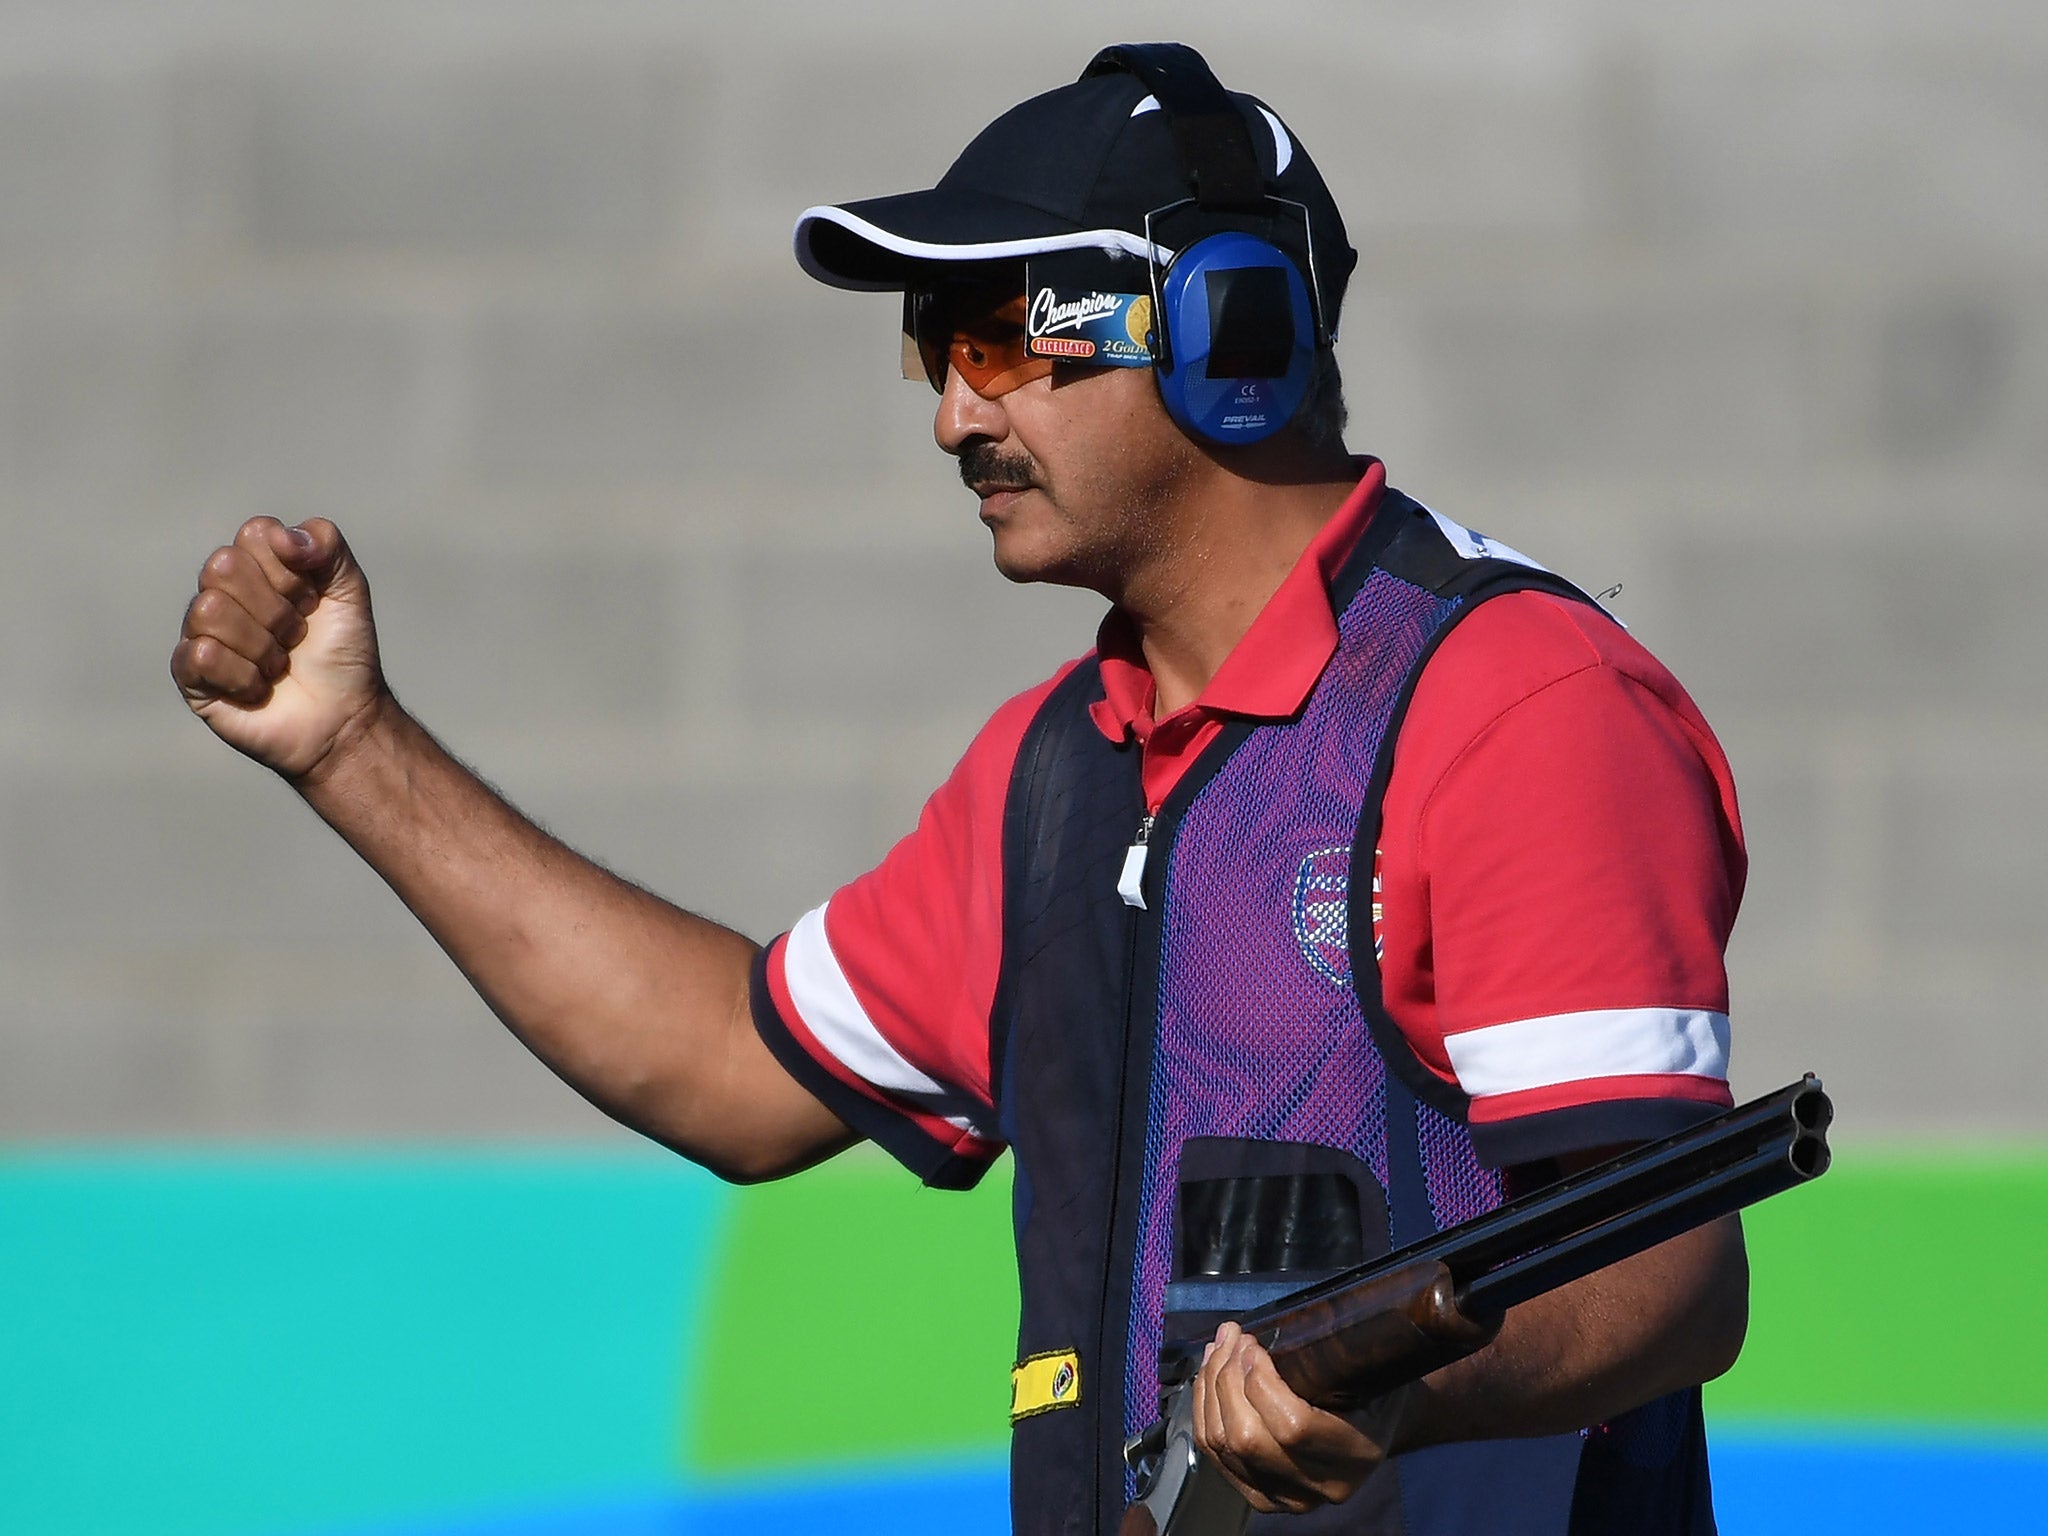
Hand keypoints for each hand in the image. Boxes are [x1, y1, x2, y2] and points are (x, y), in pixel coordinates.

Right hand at [171, 516, 386, 779]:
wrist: (345, 718)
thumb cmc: (344, 654)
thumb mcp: (350, 590)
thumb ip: (326, 544)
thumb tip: (284, 536)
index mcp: (257, 565)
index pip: (254, 534)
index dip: (291, 571)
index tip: (312, 600)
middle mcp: (222, 592)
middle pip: (223, 566)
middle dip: (276, 609)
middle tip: (296, 635)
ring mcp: (201, 632)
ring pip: (210, 609)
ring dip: (262, 646)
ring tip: (279, 665)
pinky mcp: (189, 676)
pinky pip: (200, 655)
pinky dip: (243, 677)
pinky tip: (258, 689)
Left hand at [1190, 1320, 1404, 1514]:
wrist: (1370, 1437)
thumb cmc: (1372, 1393)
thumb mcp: (1371, 1373)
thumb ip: (1337, 1356)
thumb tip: (1292, 1320)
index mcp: (1353, 1455)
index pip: (1292, 1427)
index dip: (1260, 1382)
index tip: (1254, 1344)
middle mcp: (1317, 1486)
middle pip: (1247, 1437)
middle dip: (1227, 1377)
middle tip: (1233, 1337)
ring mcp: (1284, 1497)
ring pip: (1222, 1443)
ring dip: (1211, 1386)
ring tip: (1219, 1347)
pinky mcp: (1258, 1495)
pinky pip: (1213, 1453)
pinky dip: (1203, 1408)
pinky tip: (1209, 1375)